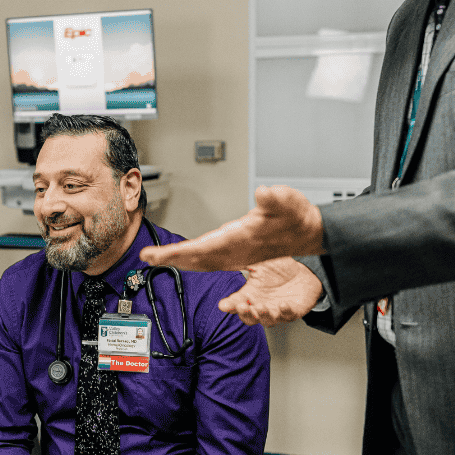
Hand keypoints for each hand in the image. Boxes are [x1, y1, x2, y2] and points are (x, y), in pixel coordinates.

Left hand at [140, 186, 323, 271]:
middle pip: (197, 259)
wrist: (308, 233)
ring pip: (200, 261)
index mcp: (242, 239)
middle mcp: (235, 250)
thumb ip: (276, 199)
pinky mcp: (236, 252)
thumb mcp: (289, 202)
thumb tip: (264, 193)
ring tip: (156, 257)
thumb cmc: (296, 218)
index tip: (158, 255)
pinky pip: (208, 259)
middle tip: (146, 256)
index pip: (204, 248)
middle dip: (171, 258)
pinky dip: (191, 259)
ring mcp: (235, 253)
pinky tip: (180, 258)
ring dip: (178, 260)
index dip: (179, 252)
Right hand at [218, 257, 323, 325]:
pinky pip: (288, 315)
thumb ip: (245, 262)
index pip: (236, 304)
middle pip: (249, 318)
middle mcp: (262, 306)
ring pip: (267, 320)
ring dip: (263, 315)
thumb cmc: (279, 268)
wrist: (304, 271)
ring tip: (261, 307)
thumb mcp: (260, 262)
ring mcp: (277, 311)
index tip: (224, 305)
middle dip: (245, 314)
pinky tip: (282, 304)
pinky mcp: (293, 311)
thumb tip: (227, 255)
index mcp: (250, 295)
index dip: (229, 306)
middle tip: (242, 307)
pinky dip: (285, 311)